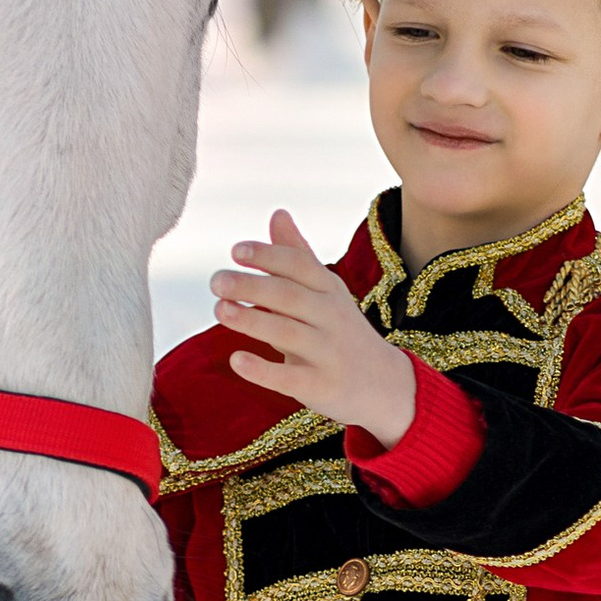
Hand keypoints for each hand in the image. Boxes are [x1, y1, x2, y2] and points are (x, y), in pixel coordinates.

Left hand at [211, 210, 418, 444]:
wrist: (385, 384)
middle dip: (251, 286)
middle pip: (289, 296)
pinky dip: (262, 370)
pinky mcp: (322, 386)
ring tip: (220, 310)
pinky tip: (236, 360)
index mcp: (330, 290)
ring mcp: (329, 353)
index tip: (236, 251)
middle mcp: (332, 317)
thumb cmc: (341, 332)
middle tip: (216, 281)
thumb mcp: (325, 292)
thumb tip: (278, 213)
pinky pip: (289, 377)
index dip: (269, 256)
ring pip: (287, 333)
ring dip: (251, 321)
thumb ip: (297, 257)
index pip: (300, 266)